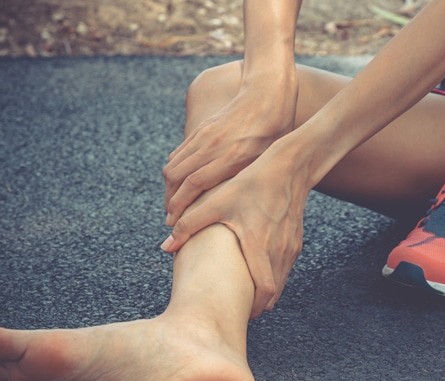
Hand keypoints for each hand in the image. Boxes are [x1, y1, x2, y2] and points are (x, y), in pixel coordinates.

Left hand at [160, 147, 308, 318]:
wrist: (288, 169)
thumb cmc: (250, 184)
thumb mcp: (216, 201)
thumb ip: (189, 224)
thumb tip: (166, 246)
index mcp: (258, 245)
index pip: (264, 288)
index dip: (254, 305)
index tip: (241, 312)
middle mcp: (278, 251)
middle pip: (274, 292)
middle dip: (258, 305)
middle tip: (240, 310)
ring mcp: (290, 248)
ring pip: (281, 282)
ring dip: (267, 293)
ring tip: (248, 297)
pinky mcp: (296, 243)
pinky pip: (285, 269)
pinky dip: (274, 278)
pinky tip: (259, 275)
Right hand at [162, 83, 295, 226]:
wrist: (267, 94)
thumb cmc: (275, 131)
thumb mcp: (267, 159)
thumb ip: (248, 178)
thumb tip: (235, 203)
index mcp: (230, 157)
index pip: (194, 184)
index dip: (180, 205)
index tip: (174, 222)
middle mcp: (211, 146)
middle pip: (176, 177)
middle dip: (170, 201)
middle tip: (171, 219)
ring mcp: (203, 136)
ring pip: (173, 165)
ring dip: (169, 187)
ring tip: (172, 205)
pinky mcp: (201, 129)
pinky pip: (178, 153)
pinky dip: (173, 170)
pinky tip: (177, 183)